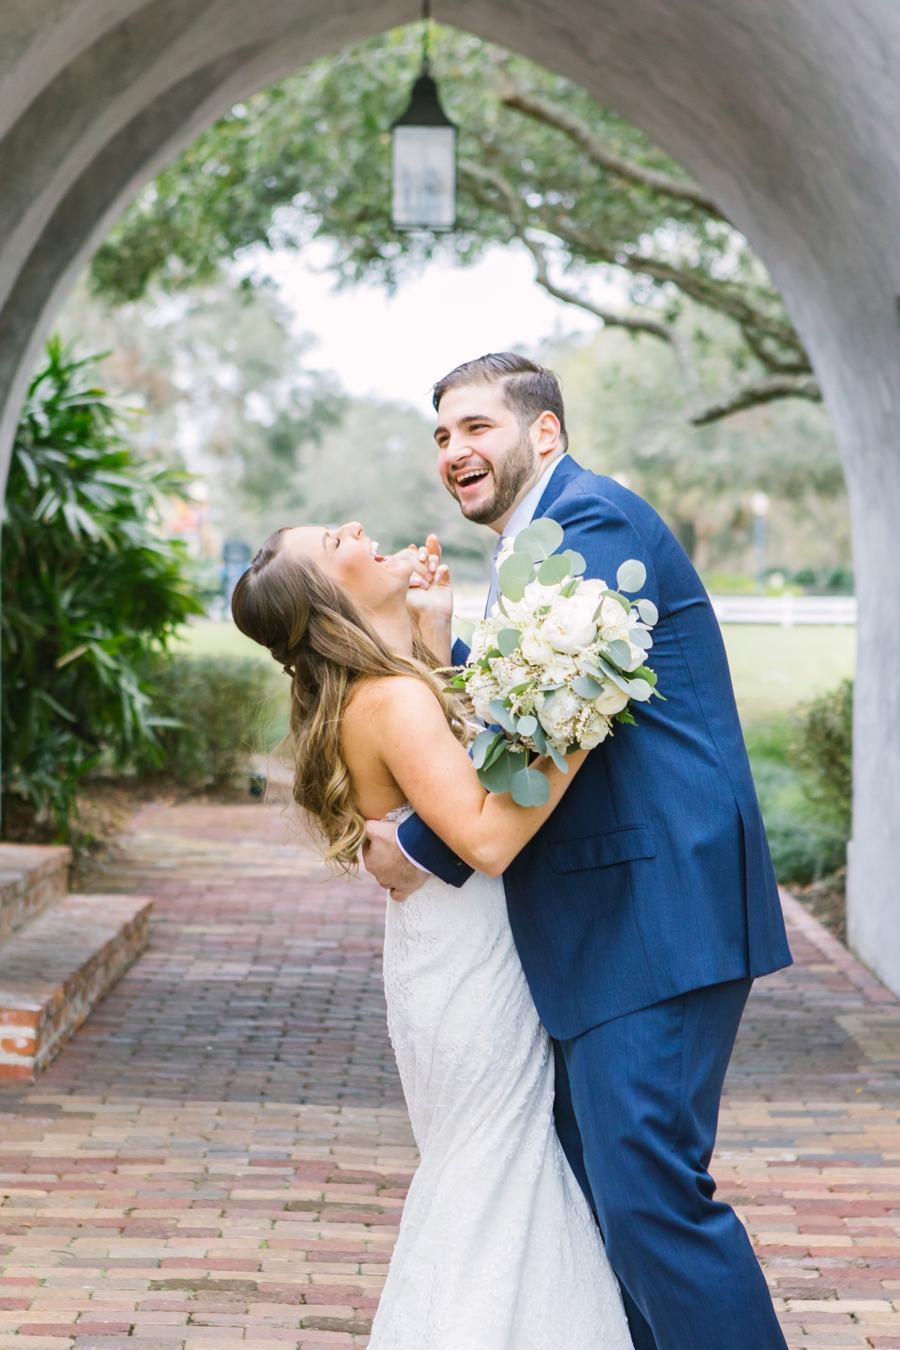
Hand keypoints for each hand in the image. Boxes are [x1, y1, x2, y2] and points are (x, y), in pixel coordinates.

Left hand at [363, 819, 427, 899]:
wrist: (418, 850)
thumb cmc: (397, 838)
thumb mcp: (376, 827)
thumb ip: (365, 827)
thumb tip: (356, 826)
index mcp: (370, 861)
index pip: (369, 851)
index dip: (376, 843)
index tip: (386, 838)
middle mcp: (378, 875)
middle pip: (378, 866)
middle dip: (384, 858)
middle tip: (396, 848)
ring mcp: (391, 884)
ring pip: (387, 879)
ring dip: (392, 873)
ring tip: (403, 862)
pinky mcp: (404, 889)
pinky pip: (397, 894)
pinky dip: (398, 890)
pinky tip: (401, 883)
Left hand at [402, 534, 452, 661]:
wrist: (428, 618)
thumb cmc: (412, 604)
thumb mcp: (401, 587)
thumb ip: (397, 572)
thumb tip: (389, 557)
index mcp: (408, 572)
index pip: (409, 554)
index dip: (410, 554)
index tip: (409, 561)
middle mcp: (420, 571)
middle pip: (421, 553)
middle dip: (421, 554)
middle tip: (421, 558)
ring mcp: (432, 574)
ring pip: (433, 556)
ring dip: (432, 557)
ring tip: (431, 567)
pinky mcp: (444, 579)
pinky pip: (444, 567)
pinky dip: (440, 569)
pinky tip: (436, 579)